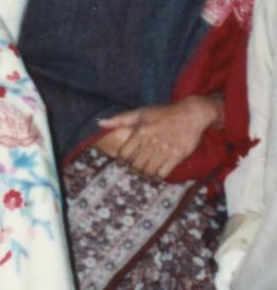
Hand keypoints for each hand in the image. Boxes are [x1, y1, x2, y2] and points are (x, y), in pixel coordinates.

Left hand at [94, 95, 220, 179]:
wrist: (190, 114)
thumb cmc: (163, 113)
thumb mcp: (140, 112)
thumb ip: (120, 119)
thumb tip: (99, 123)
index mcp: (140, 131)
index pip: (125, 153)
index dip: (122, 161)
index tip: (122, 164)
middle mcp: (151, 141)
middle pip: (136, 164)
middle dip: (133, 169)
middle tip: (134, 170)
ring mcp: (165, 149)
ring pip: (149, 170)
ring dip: (144, 175)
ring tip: (144, 174)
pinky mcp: (178, 155)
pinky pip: (164, 172)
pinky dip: (158, 176)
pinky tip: (156, 175)